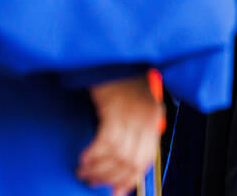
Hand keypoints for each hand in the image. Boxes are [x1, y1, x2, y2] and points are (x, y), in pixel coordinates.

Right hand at [77, 74, 163, 194]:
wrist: (113, 54)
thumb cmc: (119, 79)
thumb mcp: (131, 105)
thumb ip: (131, 129)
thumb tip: (118, 157)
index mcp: (153, 119)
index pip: (145, 159)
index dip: (129, 179)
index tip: (114, 190)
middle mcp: (147, 118)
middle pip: (132, 161)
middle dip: (110, 177)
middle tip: (92, 181)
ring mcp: (133, 113)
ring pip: (119, 155)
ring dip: (98, 168)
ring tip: (84, 171)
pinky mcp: (116, 108)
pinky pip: (107, 142)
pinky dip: (94, 155)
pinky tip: (83, 158)